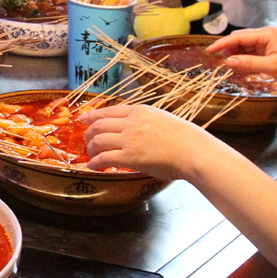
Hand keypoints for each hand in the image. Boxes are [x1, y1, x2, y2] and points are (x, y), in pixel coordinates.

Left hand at [83, 103, 228, 182]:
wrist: (193, 151)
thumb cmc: (184, 138)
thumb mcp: (161, 118)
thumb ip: (145, 121)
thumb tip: (134, 127)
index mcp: (139, 111)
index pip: (108, 111)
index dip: (92, 115)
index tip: (83, 119)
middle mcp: (131, 122)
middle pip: (99, 125)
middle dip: (89, 134)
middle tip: (88, 142)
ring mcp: (129, 139)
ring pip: (98, 140)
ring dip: (91, 148)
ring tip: (91, 155)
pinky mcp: (129, 157)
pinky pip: (103, 158)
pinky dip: (94, 162)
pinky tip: (92, 166)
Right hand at [205, 27, 276, 83]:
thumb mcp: (272, 66)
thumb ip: (249, 63)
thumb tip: (228, 61)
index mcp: (266, 34)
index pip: (238, 37)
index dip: (222, 43)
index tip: (209, 51)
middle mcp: (266, 34)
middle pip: (241, 39)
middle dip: (230, 49)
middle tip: (224, 63)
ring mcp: (268, 41)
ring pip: (246, 45)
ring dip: (237, 54)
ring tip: (234, 66)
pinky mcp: (271, 48)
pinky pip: (253, 51)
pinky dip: (245, 57)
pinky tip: (243, 65)